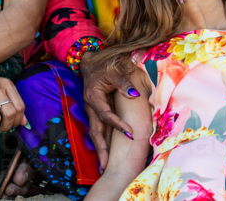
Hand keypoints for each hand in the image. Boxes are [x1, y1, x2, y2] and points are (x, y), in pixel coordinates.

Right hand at [82, 56, 137, 170]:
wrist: (91, 61)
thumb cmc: (104, 64)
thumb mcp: (114, 70)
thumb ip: (124, 83)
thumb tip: (135, 95)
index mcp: (93, 96)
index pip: (105, 115)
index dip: (117, 125)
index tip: (130, 134)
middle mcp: (91, 106)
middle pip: (95, 130)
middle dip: (101, 148)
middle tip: (106, 165)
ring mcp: (93, 110)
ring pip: (96, 132)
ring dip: (101, 148)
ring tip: (106, 165)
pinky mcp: (97, 111)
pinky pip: (100, 128)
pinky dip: (105, 140)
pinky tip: (109, 152)